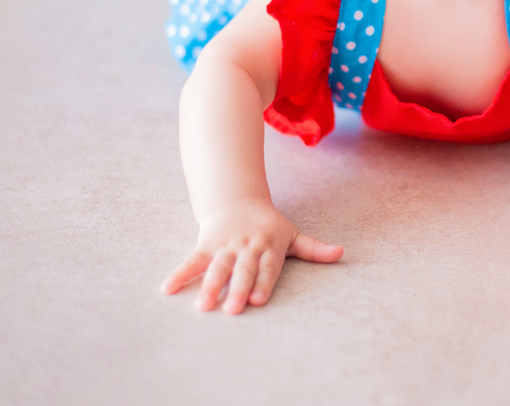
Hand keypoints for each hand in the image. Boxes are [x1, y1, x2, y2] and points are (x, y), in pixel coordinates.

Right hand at [161, 198, 342, 313]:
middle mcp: (246, 247)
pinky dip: (180, 274)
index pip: (267, 267)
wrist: (237, 199)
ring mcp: (225, 246)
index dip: (263, 282)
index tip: (259, 300)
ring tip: (202, 306)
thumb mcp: (291, 235)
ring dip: (210, 286)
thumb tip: (342, 253)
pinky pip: (192, 261)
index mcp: (268, 246)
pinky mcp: (206, 245)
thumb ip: (314, 248)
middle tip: (233, 310)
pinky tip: (167, 289)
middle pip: (242, 270)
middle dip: (237, 289)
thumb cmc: (268, 225)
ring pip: (217, 267)